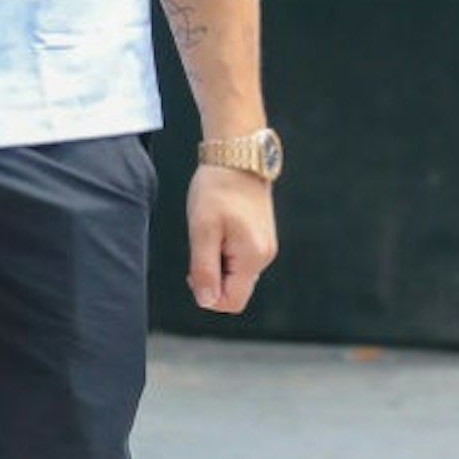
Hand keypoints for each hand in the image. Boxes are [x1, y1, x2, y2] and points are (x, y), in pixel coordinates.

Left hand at [184, 165, 276, 314]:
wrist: (237, 156)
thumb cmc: (217, 189)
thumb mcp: (202, 230)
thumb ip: (204, 269)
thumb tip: (206, 301)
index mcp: (252, 257)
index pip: (231, 301)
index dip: (207, 295)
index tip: (194, 268)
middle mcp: (264, 256)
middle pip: (234, 290)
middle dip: (212, 277)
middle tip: (201, 245)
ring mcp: (265, 247)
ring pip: (236, 275)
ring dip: (218, 263)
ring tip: (211, 232)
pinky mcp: (261, 238)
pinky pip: (240, 260)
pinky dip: (225, 252)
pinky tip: (219, 229)